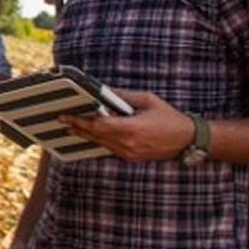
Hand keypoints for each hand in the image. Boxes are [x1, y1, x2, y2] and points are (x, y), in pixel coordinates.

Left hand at [59, 89, 194, 161]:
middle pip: (95, 136)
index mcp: (132, 129)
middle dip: (77, 127)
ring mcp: (129, 154)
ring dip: (85, 135)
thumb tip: (104, 90)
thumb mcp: (147, 100)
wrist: (187, 140)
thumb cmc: (169, 117)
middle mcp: (128, 144)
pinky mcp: (131, 158)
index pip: (98, 126)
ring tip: (70, 126)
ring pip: (100, 144)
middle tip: (61, 119)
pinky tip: (89, 134)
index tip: (66, 115)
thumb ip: (123, 96)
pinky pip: (109, 149)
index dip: (80, 121)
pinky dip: (98, 141)